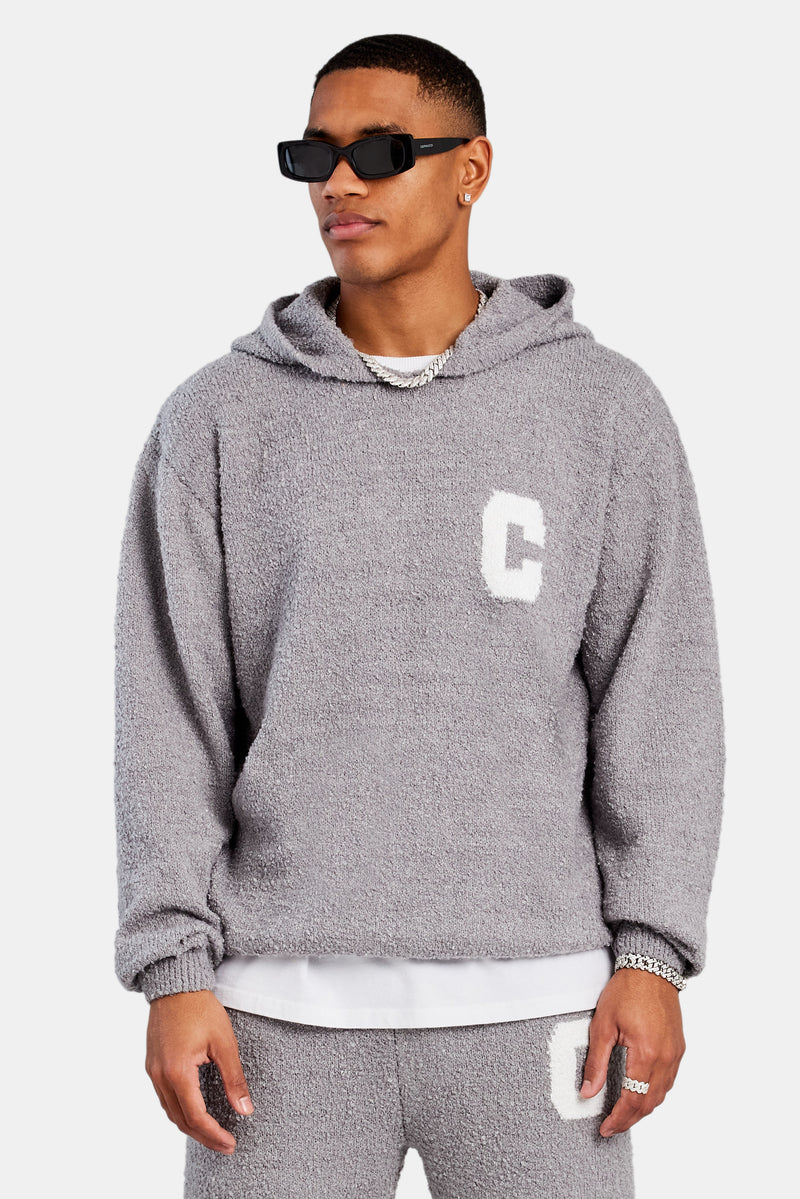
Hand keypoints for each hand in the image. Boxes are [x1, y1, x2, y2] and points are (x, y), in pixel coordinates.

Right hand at [145, 989, 253, 1153]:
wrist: (175, 983)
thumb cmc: (200, 1008)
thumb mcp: (224, 1043)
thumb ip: (234, 1079)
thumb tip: (245, 1109)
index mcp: (178, 1072)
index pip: (196, 1117)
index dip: (214, 1135)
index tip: (231, 1143)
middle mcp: (160, 1076)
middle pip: (180, 1120)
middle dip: (204, 1136)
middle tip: (225, 1144)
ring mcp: (153, 1071)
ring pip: (170, 1111)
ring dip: (190, 1126)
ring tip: (213, 1132)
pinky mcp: (152, 1064)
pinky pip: (164, 1097)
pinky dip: (180, 1110)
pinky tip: (195, 1110)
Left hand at [580, 967, 685, 1137]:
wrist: (651, 968)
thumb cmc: (626, 991)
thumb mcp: (602, 1025)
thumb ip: (596, 1062)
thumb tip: (588, 1092)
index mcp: (646, 1054)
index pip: (632, 1100)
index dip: (618, 1119)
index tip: (604, 1128)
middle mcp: (665, 1059)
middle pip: (649, 1103)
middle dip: (630, 1119)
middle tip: (611, 1127)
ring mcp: (675, 1054)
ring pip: (661, 1095)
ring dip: (643, 1109)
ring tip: (623, 1115)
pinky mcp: (678, 1048)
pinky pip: (668, 1081)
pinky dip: (654, 1094)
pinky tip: (641, 1095)